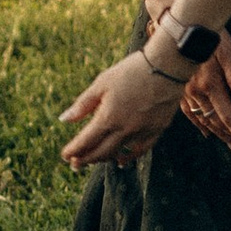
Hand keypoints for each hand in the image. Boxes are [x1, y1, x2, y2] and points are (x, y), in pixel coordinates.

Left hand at [59, 48, 183, 170]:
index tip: (64, 155)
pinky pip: (140, 151)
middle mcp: (124, 130)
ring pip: (118, 153)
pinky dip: (128, 158)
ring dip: (103, 159)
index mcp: (108, 117)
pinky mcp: (156, 130)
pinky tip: (120, 160)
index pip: (85, 141)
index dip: (73, 150)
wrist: (167, 67)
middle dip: (85, 160)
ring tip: (93, 160)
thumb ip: (83, 104)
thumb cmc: (131, 71)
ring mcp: (142, 132)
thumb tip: (64, 119)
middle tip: (74, 164)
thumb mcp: (102, 83)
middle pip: (100, 152)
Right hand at [138, 0, 230, 159]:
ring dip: (215, 132)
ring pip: (201, 119)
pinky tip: (203, 131)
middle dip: (228, 136)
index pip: (229, 116)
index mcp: (211, 85)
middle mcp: (196, 92)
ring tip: (226, 143)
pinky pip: (188, 112)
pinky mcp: (177, 87)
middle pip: (215, 121)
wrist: (178, 24)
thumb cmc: (207, 34)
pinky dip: (197, 124)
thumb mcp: (228, 51)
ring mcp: (184, 91)